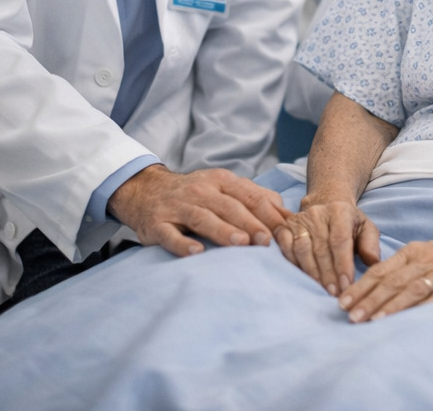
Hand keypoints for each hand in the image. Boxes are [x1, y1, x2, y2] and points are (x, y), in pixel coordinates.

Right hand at [108, 165, 286, 256]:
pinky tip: (196, 252)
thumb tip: (286, 213)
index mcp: (221, 180)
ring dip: (222, 230)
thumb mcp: (224, 187)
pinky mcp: (157, 223)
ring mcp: (177, 206)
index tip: (284, 229)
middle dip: (250, 222)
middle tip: (267, 240)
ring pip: (203, 218)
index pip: (248, 195)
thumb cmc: (196, 193)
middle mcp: (200, 190)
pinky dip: (183, 243)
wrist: (147, 190)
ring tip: (241, 243)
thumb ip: (254, 197)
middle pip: (229, 206)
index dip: (267, 211)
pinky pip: (170, 234)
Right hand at [274, 200, 381, 296]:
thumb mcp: (365, 228)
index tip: (347, 286)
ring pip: (302, 250)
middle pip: (321, 248)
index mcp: (340, 211)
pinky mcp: (285, 228)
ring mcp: (299, 220)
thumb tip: (373, 262)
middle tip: (335, 294)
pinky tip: (302, 279)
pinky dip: (294, 265)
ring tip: (321, 290)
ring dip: (312, 273)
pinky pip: (286, 248)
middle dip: (329, 274)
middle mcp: (317, 213)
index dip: (343, 264)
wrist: (326, 206)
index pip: (340, 240)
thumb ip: (371, 244)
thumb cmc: (349, 224)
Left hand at [338, 233, 432, 322]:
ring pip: (409, 289)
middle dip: (367, 299)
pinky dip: (418, 309)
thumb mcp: (428, 253)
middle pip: (391, 281)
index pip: (381, 270)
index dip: (361, 286)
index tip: (342, 302)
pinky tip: (406, 320)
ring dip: (387, 306)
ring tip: (369, 320)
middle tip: (348, 315)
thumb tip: (375, 288)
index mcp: (414, 251)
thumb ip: (405, 267)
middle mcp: (425, 260)